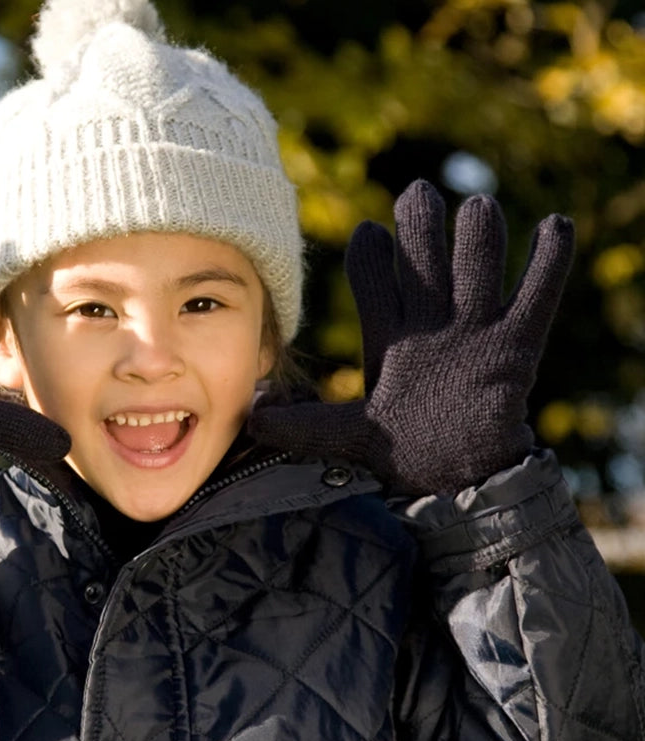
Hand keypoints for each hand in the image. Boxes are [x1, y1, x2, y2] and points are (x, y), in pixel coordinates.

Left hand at [249, 179, 574, 495]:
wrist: (455, 482)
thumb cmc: (399, 455)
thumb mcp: (344, 435)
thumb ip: (301, 425)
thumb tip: (251, 418)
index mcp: (388, 335)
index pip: (375, 278)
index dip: (370, 255)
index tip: (368, 237)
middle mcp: (431, 322)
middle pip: (426, 254)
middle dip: (422, 222)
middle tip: (417, 197)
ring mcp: (476, 328)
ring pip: (479, 259)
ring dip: (479, 232)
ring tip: (476, 212)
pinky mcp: (518, 345)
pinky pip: (538, 294)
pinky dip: (549, 258)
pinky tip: (551, 226)